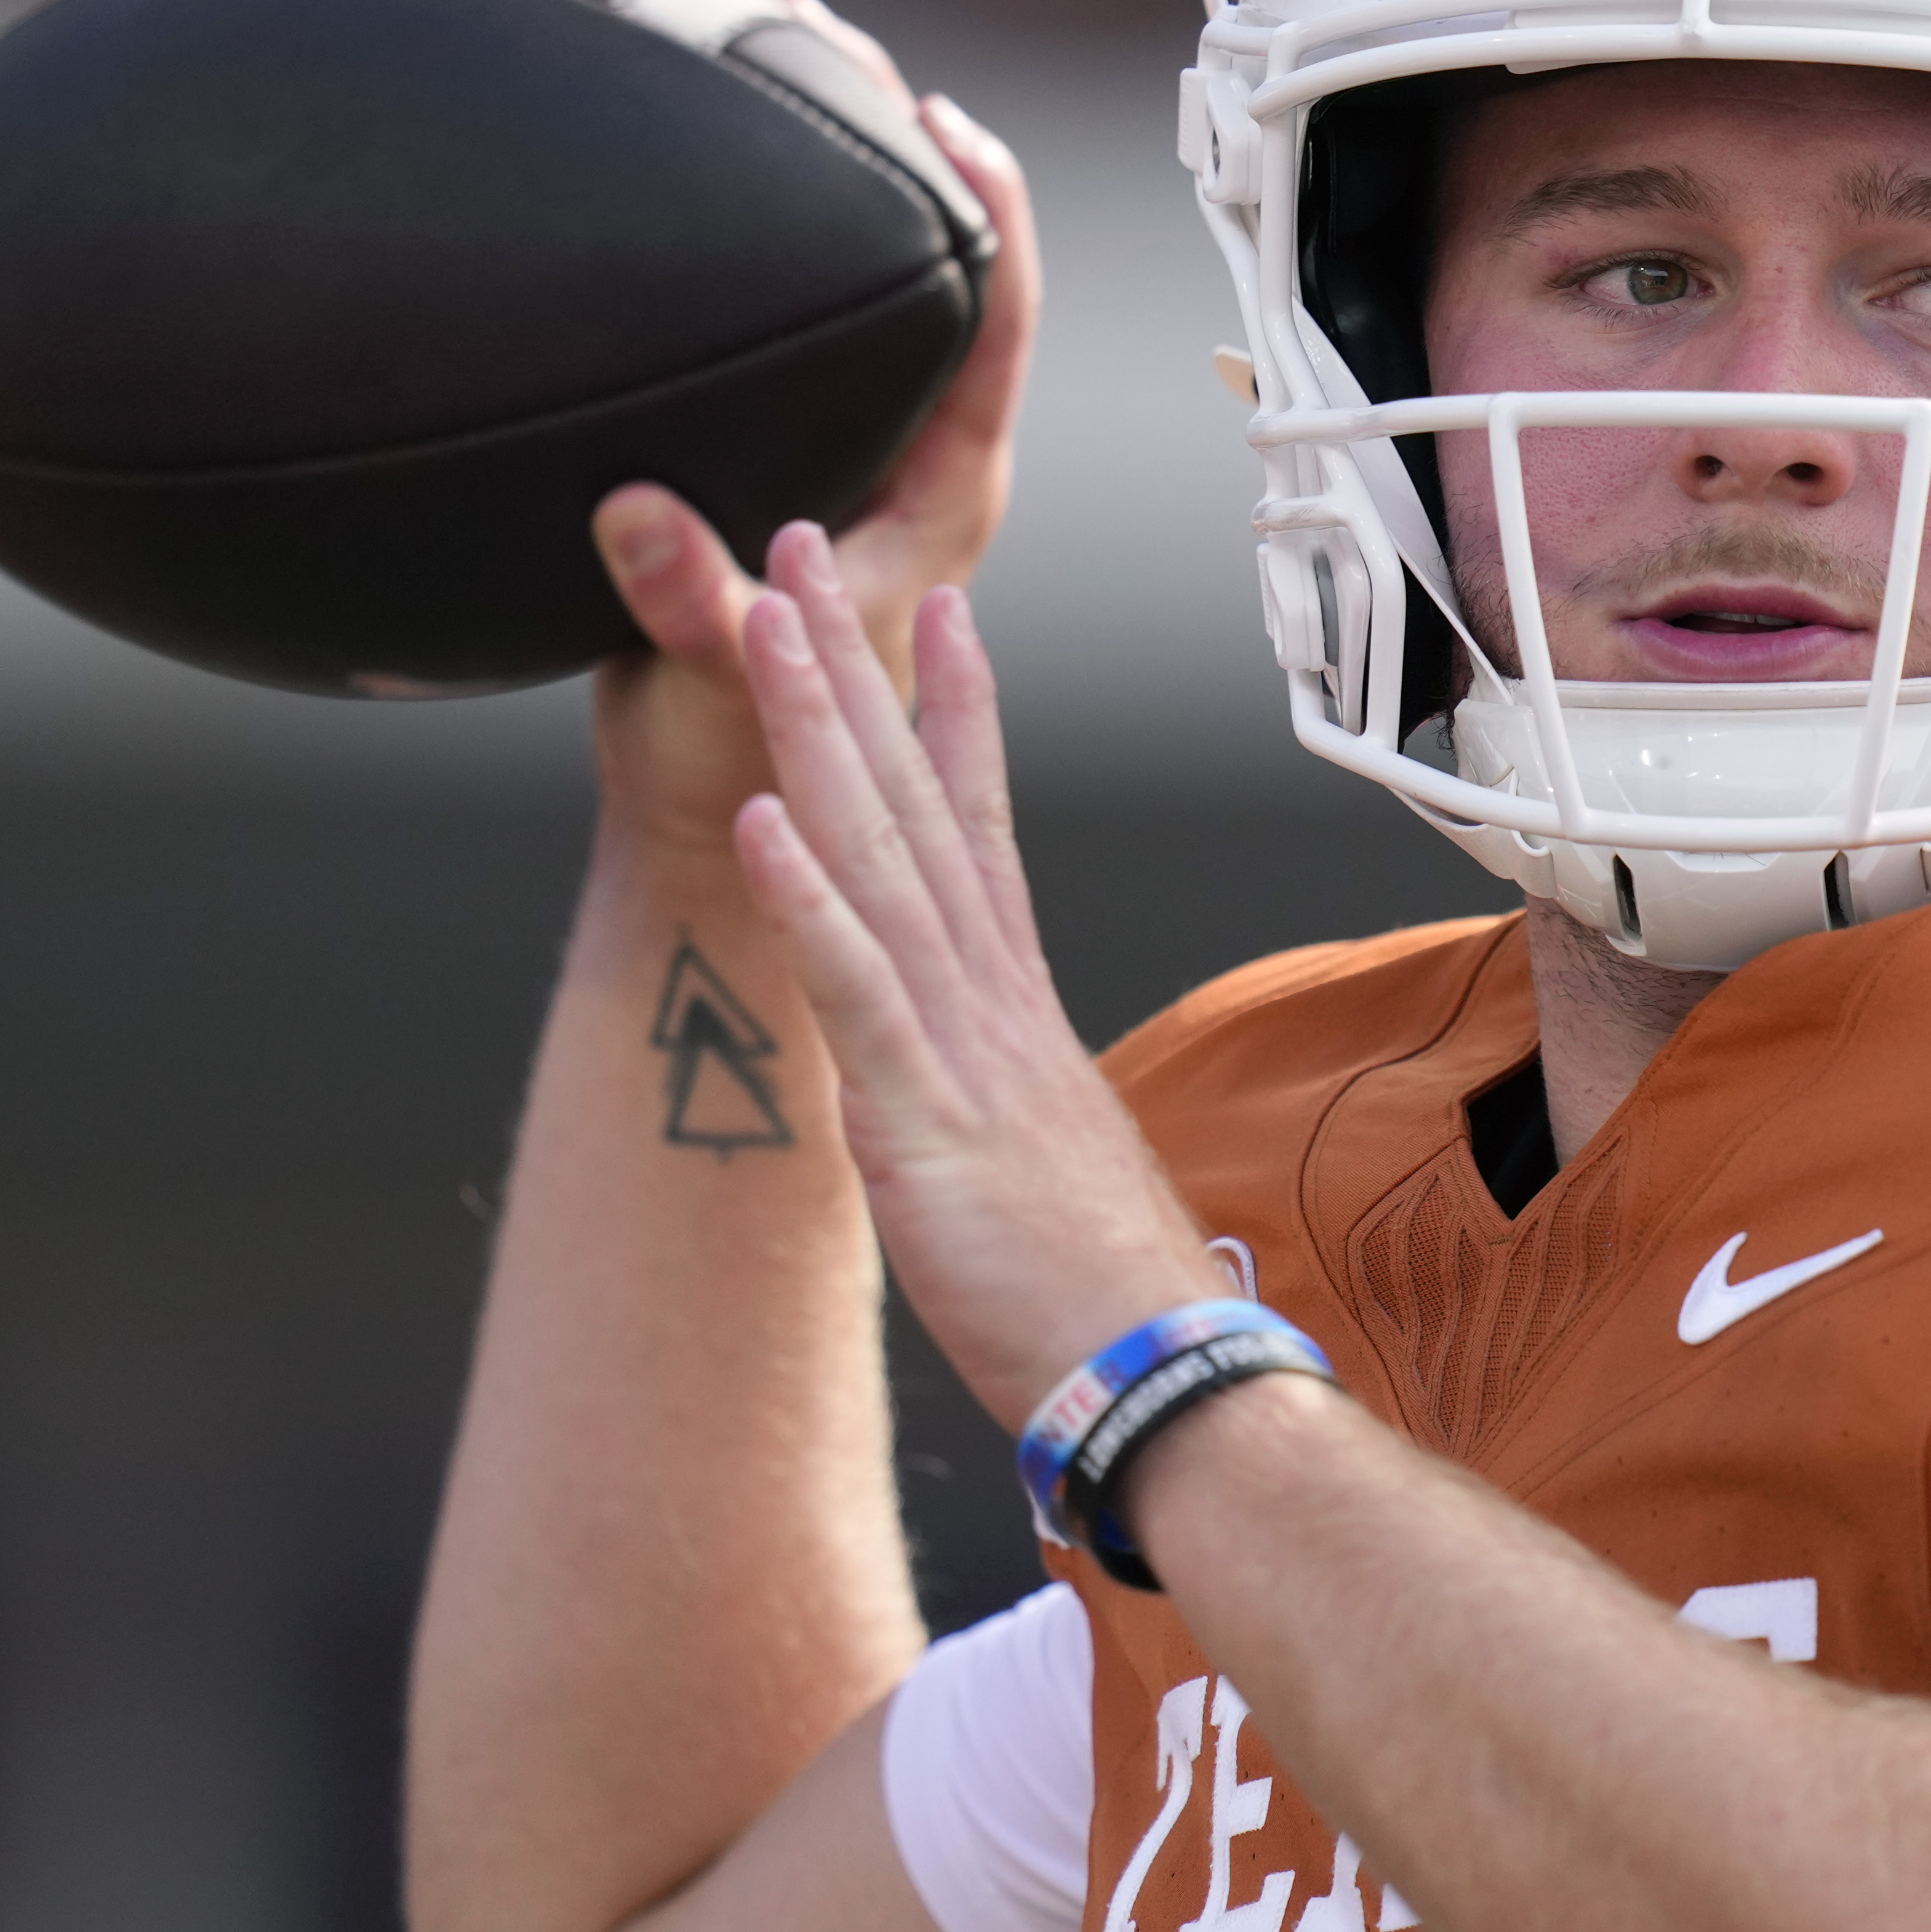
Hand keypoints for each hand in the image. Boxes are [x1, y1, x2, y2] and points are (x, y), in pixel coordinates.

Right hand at [587, 0, 1040, 860]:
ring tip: (761, 53)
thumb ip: (691, 604)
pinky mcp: (790, 468)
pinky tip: (700, 173)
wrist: (717, 826)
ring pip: (872, 285)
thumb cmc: (752, 771)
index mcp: (946, 491)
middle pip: (945, 267)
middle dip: (889, 137)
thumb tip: (641, 515)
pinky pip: (798, 325)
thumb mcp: (720, 683)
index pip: (1001, 316)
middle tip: (813, 30)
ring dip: (827, 172)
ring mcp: (856, 458)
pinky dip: (761, 239)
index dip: (985, 205)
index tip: (937, 111)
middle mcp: (918, 458)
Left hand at [724, 522, 1219, 1422]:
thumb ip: (1015, 1119)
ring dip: (818, 733)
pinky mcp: (925, 1127)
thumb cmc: (1110, 1306)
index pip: (981, 832)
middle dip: (857, 667)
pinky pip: (857, 995)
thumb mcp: (1051, 1179)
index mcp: (1021, 1018)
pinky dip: (808, 901)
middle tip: (812, 546)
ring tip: (767, 620)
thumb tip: (1004, 1117)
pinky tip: (763, 818)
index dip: (955, 715)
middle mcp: (995, 1006)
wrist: (1167, 1385)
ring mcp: (962, 1056)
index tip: (938, 610)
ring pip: (879, 862)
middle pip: (917, 805)